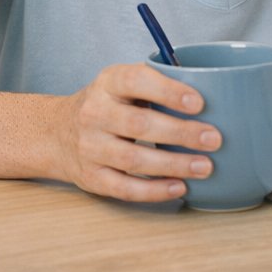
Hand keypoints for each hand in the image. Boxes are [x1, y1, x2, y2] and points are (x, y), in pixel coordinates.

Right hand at [55, 63, 221, 201]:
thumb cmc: (107, 105)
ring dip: (173, 164)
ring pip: (134, 159)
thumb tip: (214, 91)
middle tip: (214, 138)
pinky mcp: (92, 177)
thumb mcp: (121, 83)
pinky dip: (154, 190)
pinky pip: (125, 187)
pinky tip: (179, 187)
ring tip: (205, 166)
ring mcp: (90, 147)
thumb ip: (156, 83)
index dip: (168, 91)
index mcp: (107, 83)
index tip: (199, 103)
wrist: (57, 133)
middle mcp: (94, 113)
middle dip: (181, 132)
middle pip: (139, 124)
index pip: (136, 81)